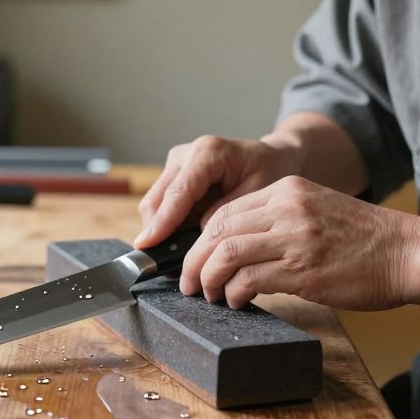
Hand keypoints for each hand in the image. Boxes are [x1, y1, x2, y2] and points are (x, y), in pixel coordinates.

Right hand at [135, 135, 303, 248]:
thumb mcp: (258, 193)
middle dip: (157, 232)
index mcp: (207, 153)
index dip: (162, 221)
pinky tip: (182, 244)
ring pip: (154, 204)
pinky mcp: (173, 175)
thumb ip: (226, 214)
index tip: (147, 244)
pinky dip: (168, 226)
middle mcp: (185, 154)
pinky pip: (162, 205)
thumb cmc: (268, 172)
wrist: (271, 156)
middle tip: (166, 265)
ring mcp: (176, 163)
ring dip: (161, 231)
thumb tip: (199, 236)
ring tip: (177, 260)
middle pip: (157, 198)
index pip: (178, 192)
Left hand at [180, 175, 419, 310]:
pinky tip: (236, 302)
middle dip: (193, 259)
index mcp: (287, 190)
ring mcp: (294, 237)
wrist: (409, 252)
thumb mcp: (316, 209)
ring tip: (207, 295)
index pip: (225, 210)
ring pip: (225, 254)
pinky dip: (233, 293)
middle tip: (188, 282)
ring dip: (207, 279)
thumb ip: (278, 219)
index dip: (201, 238)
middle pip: (217, 230)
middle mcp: (286, 207)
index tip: (195, 259)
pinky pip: (248, 280)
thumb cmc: (365, 239)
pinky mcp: (302, 269)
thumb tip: (236, 246)